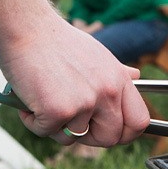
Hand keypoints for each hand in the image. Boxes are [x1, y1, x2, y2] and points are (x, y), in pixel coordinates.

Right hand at [2, 18, 146, 146]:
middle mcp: (108, 92)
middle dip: (88, 138)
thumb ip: (117, 72)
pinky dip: (33, 121)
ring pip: (73, 138)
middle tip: (69, 123)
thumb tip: (136, 76)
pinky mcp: (58, 110)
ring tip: (45, 101)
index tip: (108, 133)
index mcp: (120, 80)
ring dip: (55, 127)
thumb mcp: (99, 54)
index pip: (139, 122)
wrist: (28, 29)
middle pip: (110, 138)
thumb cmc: (58, 42)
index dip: (125, 134)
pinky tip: (29, 100)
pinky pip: (46, 132)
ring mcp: (85, 102)